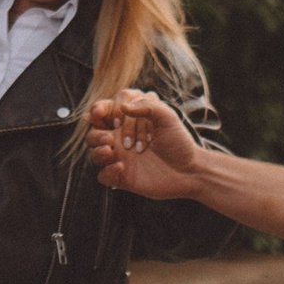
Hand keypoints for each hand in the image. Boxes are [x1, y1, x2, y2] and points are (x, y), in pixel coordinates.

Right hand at [88, 89, 202, 204]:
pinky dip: (108, 171)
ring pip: (94, 154)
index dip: (97, 110)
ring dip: (98, 151)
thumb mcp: (168, 117)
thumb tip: (124, 106)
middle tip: (110, 138)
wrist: (189, 170)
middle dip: (97, 134)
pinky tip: (122, 167)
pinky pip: (103, 176)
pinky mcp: (121, 178)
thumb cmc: (178, 142)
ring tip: (111, 150)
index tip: (100, 112)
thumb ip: (147, 106)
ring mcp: (120, 159)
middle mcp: (120, 140)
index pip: (103, 113)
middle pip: (94, 134)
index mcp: (127, 122)